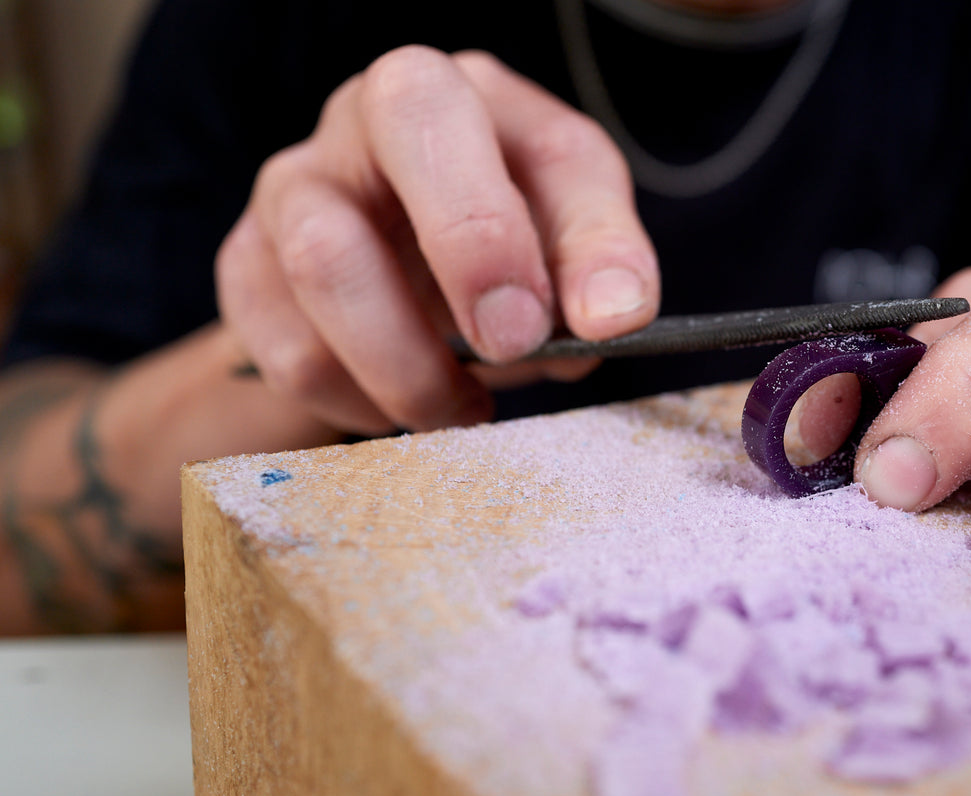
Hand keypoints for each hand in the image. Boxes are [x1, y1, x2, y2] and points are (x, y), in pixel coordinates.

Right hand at [216, 46, 659, 435]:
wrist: (397, 294)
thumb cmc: (504, 252)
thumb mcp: (571, 243)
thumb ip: (601, 265)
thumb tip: (613, 317)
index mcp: (466, 97)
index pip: (502, 123)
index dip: (553, 225)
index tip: (591, 322)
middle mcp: (370, 115)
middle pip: (402, 124)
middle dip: (472, 250)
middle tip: (514, 348)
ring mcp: (295, 186)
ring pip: (327, 260)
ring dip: (410, 365)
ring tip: (464, 409)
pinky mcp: (247, 268)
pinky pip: (290, 350)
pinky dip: (359, 403)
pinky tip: (402, 412)